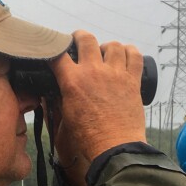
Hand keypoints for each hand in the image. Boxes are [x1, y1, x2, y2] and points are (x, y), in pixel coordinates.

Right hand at [50, 30, 145, 184]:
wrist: (114, 148)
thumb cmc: (89, 138)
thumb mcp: (66, 118)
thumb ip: (57, 102)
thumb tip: (51, 94)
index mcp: (73, 81)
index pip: (58, 54)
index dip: (54, 49)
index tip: (55, 51)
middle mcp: (94, 72)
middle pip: (86, 39)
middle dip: (80, 37)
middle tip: (79, 42)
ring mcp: (115, 74)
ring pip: (113, 45)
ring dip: (107, 47)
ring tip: (105, 54)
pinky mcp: (133, 81)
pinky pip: (135, 55)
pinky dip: (130, 52)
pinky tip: (126, 56)